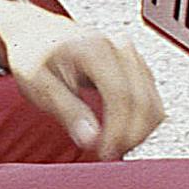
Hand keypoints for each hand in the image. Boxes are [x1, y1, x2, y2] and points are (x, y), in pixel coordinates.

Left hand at [0, 0, 163, 159]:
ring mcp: (132, 57)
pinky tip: (120, 134)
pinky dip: (141, 123)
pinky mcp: (137, 68)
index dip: (118, 129)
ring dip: (139, 132)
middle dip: (130, 136)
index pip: (121, 95)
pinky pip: (152, 101)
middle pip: (143, 101)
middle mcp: (119, 48)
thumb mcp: (38, 85)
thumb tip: (90, 139)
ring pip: (153, 104)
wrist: (39, 33)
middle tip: (107, 154)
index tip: (104, 151)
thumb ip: (66, 111)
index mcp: (95, 49)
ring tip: (112, 146)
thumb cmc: (34, 56)